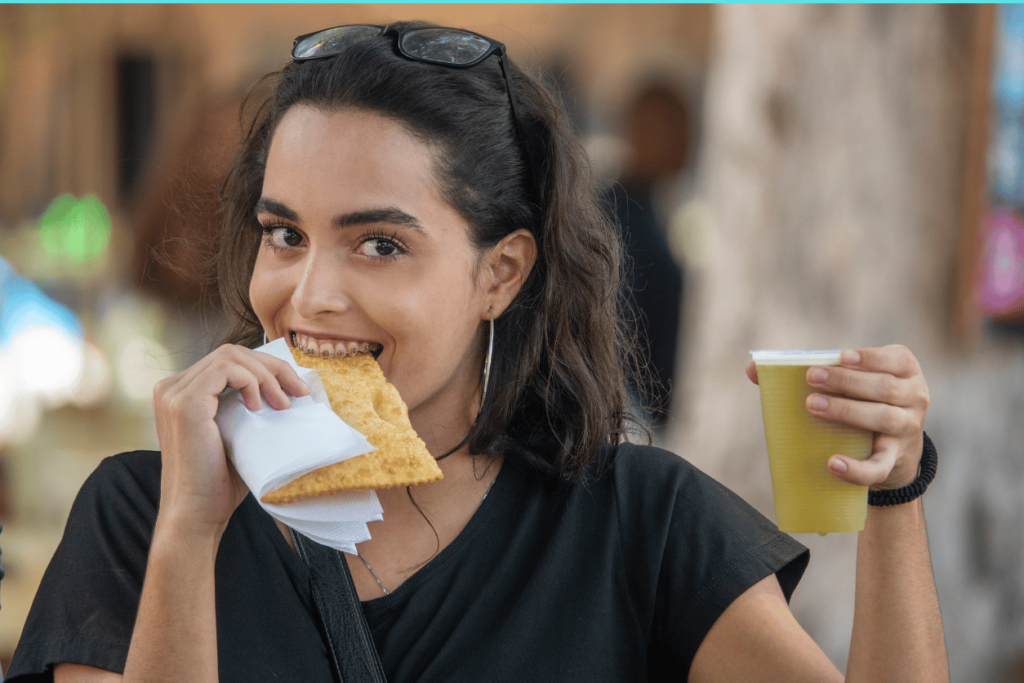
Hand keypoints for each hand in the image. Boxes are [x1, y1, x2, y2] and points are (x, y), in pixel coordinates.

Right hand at [152, 343, 309, 539]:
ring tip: (284, 404)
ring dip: (267, 375)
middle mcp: (171, 388)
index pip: (229, 360)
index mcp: (182, 392)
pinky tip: (261, 407)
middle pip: (231, 352)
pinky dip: (251, 381)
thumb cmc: (220, 481)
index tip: (296, 390)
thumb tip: (290, 387)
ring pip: (230, 356)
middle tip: (300, 392)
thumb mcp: (238, 433)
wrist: (197, 513)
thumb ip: (248, 405)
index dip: (267, 368)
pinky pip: (226, 369)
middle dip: (273, 367)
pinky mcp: (184, 403)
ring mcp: (174, 393)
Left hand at [745, 345, 929, 489]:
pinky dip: (856, 468)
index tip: (840, 357)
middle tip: (811, 379)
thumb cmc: (862, 403)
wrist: (893, 451)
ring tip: (812, 406)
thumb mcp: (850, 383)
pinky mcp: (895, 461)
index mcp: (905, 371)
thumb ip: (810, 371)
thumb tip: (753, 369)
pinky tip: (831, 463)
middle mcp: (914, 397)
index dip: (870, 357)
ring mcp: (907, 430)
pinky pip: (879, 466)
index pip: (895, 360)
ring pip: (883, 419)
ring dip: (846, 412)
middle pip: (885, 388)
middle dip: (847, 382)